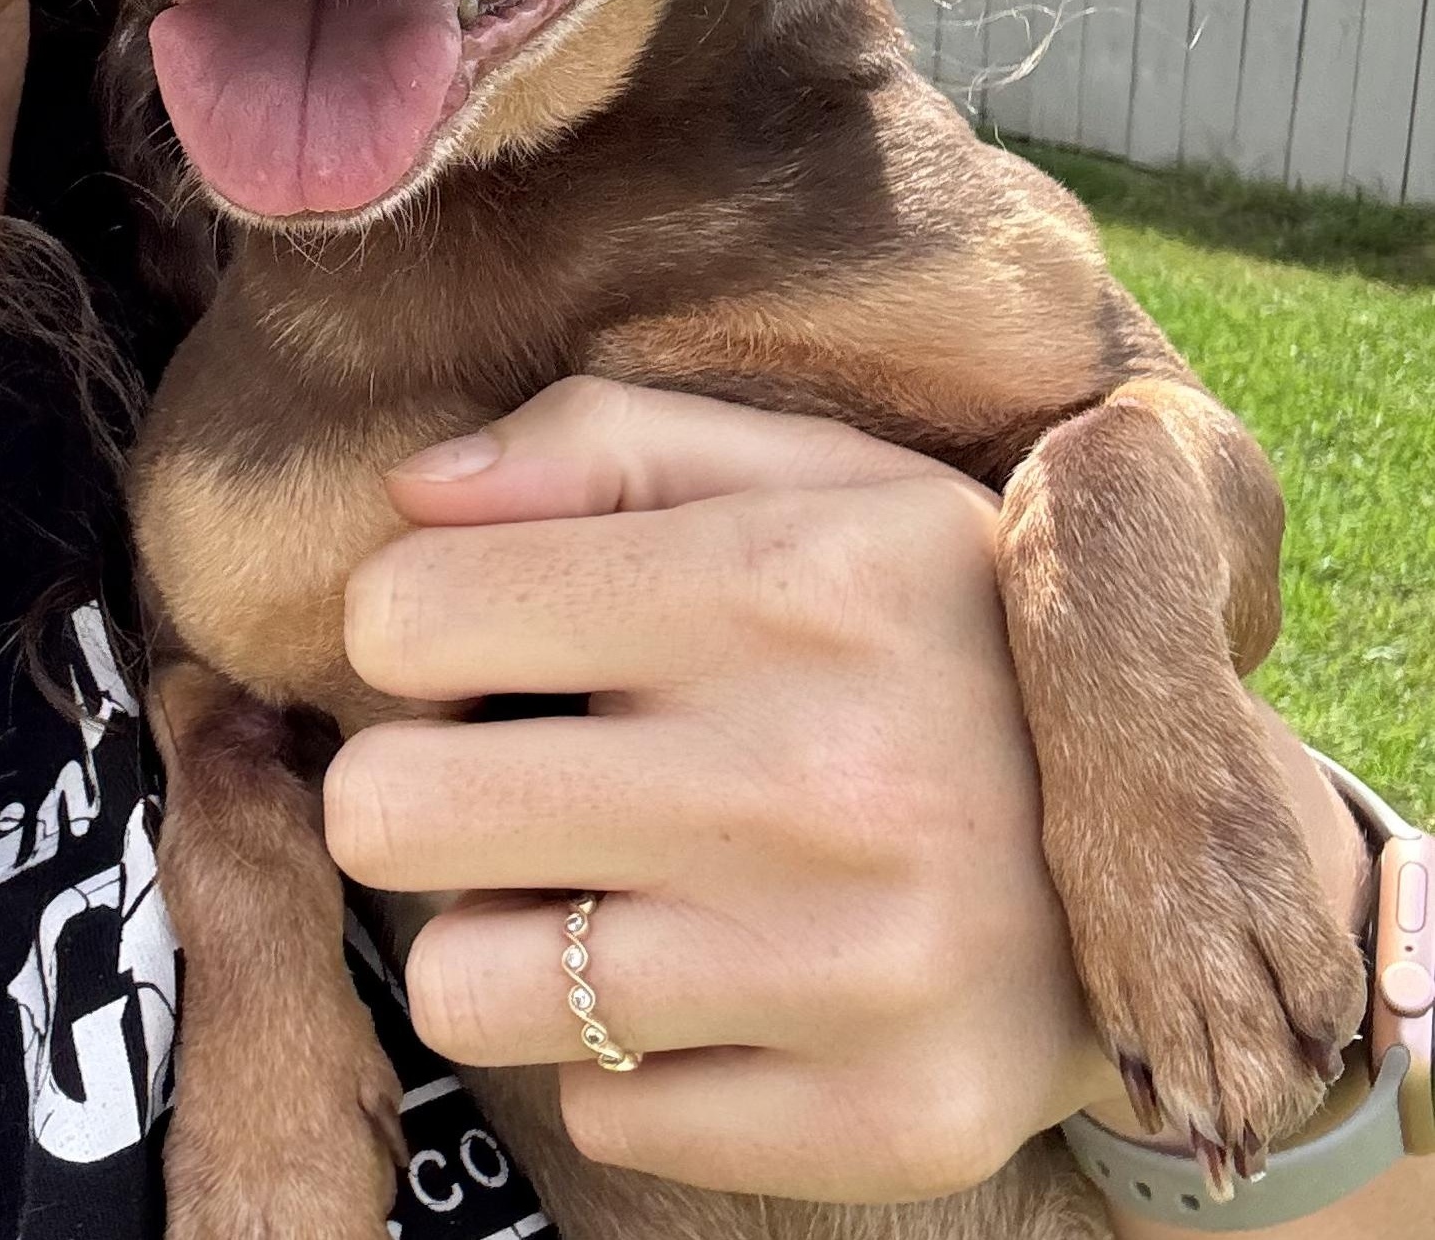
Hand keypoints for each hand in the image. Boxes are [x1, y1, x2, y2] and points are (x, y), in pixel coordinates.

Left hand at [324, 376, 1123, 1203]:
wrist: (1182, 851)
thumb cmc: (931, 630)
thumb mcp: (808, 477)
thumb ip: (600, 446)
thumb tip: (407, 491)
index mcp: (784, 580)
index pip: (402, 617)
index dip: (418, 631)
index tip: (490, 650)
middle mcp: (816, 778)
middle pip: (386, 814)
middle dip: (424, 787)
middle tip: (524, 776)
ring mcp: (853, 973)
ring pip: (462, 987)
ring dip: (512, 935)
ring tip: (613, 881)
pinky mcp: (885, 1122)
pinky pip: (599, 1110)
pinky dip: (638, 1052)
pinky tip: (732, 979)